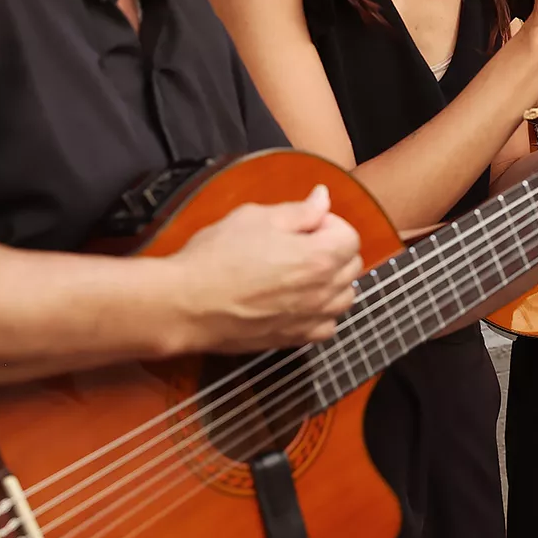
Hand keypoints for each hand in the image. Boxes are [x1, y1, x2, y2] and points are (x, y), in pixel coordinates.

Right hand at [169, 185, 363, 350]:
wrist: (186, 304)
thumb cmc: (216, 256)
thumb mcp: (256, 218)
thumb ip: (299, 211)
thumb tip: (323, 198)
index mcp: (319, 256)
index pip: (350, 236)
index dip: (329, 224)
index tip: (304, 225)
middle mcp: (323, 291)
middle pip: (351, 266)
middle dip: (333, 250)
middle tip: (300, 244)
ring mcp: (309, 319)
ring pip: (344, 298)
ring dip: (332, 282)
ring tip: (302, 273)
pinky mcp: (293, 339)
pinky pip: (326, 327)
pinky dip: (321, 314)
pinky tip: (299, 302)